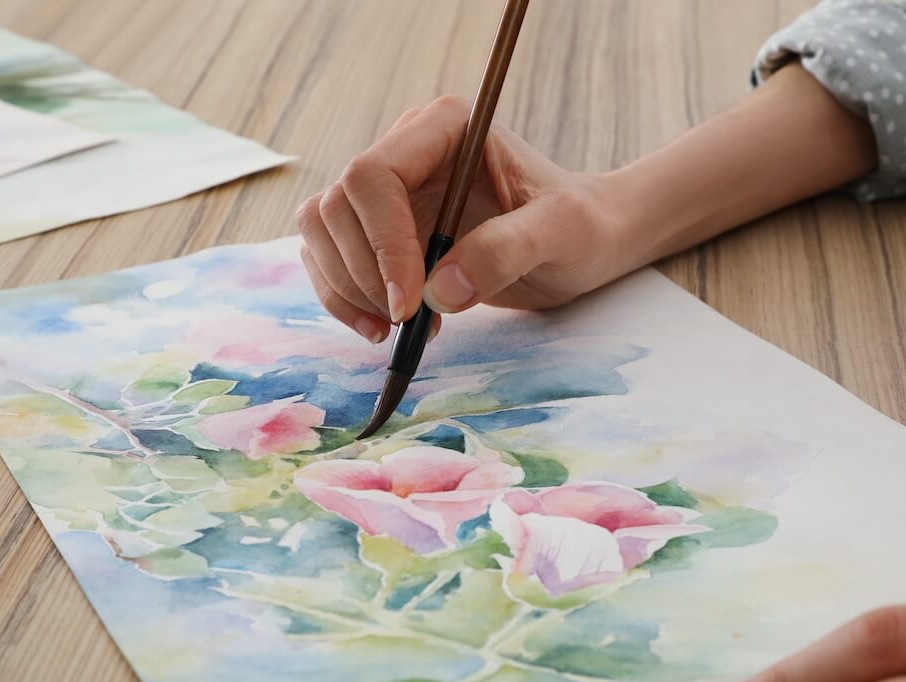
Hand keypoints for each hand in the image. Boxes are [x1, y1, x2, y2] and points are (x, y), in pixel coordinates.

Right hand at [295, 95, 625, 342]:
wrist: (584, 243)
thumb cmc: (580, 227)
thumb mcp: (561, 234)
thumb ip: (505, 252)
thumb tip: (439, 291)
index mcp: (446, 128)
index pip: (374, 174)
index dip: (382, 242)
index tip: (409, 302)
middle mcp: (407, 150)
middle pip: (337, 204)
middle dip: (362, 272)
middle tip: (405, 322)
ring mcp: (389, 191)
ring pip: (321, 230)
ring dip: (346, 287)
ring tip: (396, 329)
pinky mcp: (380, 230)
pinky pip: (329, 258)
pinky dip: (343, 298)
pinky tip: (382, 328)